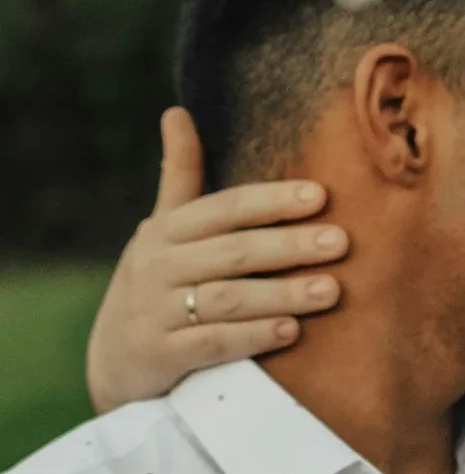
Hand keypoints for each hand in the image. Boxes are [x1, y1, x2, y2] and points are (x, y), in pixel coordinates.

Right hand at [85, 108, 349, 411]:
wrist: (114, 362)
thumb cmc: (158, 283)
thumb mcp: (164, 229)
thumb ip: (180, 175)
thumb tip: (177, 111)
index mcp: (165, 231)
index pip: (225, 208)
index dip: (272, 201)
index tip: (320, 195)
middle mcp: (157, 267)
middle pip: (233, 252)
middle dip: (290, 246)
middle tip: (341, 242)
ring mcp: (155, 312)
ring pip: (228, 298)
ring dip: (283, 293)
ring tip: (331, 289)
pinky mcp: (160, 355)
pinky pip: (212, 343)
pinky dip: (253, 335)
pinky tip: (292, 331)